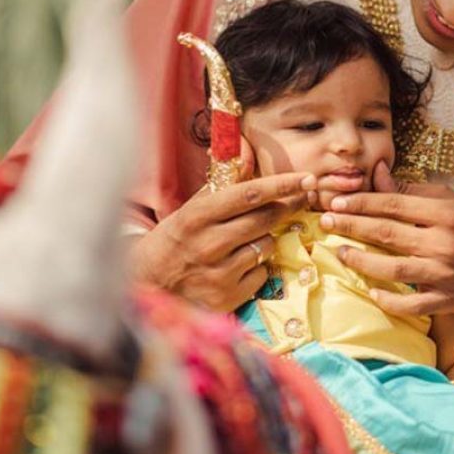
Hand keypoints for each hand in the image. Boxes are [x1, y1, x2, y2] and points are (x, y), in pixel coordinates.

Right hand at [130, 169, 315, 311]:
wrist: (146, 288)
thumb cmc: (172, 243)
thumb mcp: (189, 211)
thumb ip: (220, 187)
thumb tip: (247, 156)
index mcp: (198, 215)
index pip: (250, 195)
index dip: (283, 185)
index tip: (307, 178)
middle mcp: (209, 243)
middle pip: (265, 219)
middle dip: (289, 206)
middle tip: (301, 199)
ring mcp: (219, 273)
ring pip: (267, 245)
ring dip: (266, 238)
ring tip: (247, 240)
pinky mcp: (227, 297)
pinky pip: (261, 274)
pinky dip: (257, 267)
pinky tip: (238, 266)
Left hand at [318, 162, 453, 315]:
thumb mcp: (449, 202)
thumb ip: (411, 191)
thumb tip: (377, 174)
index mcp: (445, 212)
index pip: (393, 204)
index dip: (361, 203)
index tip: (336, 202)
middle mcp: (444, 241)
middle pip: (386, 233)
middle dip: (351, 226)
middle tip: (325, 222)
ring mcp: (444, 273)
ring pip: (392, 268)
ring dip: (361, 261)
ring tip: (339, 252)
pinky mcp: (446, 299)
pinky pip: (411, 302)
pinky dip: (389, 299)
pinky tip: (371, 291)